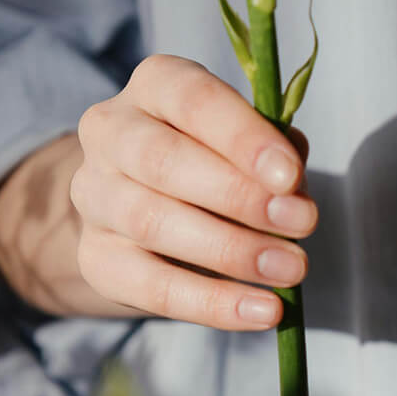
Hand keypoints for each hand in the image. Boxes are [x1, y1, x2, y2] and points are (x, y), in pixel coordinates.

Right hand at [0, 54, 316, 329]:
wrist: (148, 204)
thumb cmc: (217, 156)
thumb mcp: (249, 138)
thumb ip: (274, 150)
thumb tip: (292, 189)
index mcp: (155, 85)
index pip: (192, 98)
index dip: (242, 137)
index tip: (290, 176)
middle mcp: (110, 131)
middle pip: (163, 160)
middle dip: (239, 196)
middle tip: (302, 223)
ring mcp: (94, 195)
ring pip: (152, 222)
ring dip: (231, 250)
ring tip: (291, 269)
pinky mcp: (94, 256)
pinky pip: (150, 285)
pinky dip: (211, 303)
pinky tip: (260, 311)